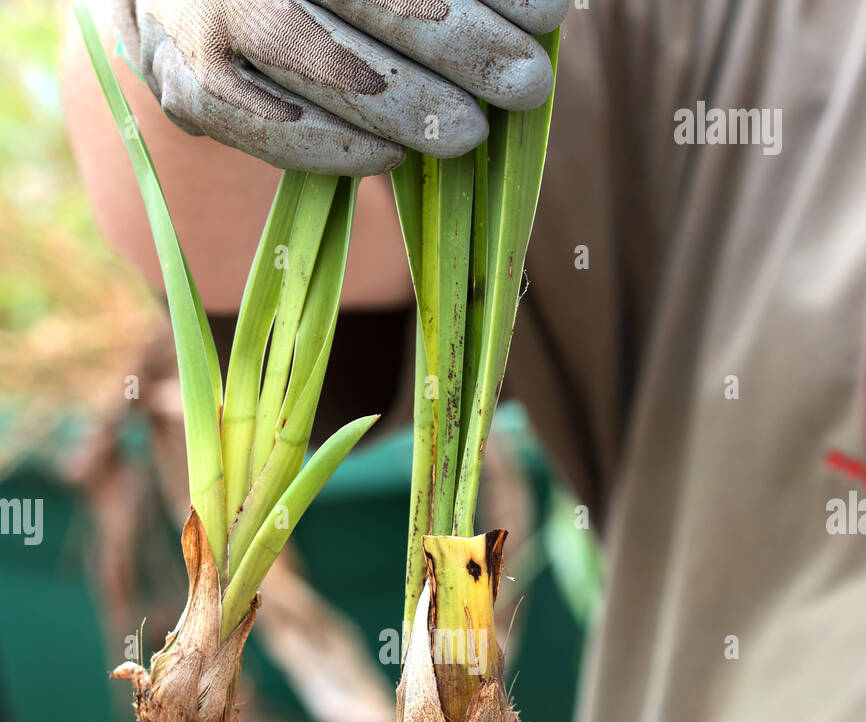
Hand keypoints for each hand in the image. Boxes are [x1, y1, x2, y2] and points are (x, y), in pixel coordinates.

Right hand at [112, 0, 567, 173]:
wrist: (175, 0)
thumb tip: (536, 10)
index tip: (550, 12)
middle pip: (366, 2)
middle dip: (463, 46)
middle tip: (526, 83)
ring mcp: (201, 22)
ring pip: (326, 70)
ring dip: (412, 108)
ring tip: (472, 133)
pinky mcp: (188, 90)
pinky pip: (272, 130)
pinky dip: (338, 147)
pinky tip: (392, 156)